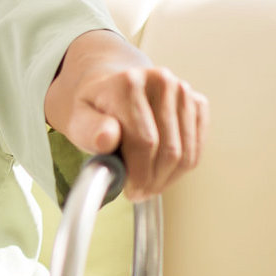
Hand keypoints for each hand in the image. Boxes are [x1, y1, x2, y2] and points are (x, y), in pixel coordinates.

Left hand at [46, 29, 208, 200]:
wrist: (109, 88)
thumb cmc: (93, 109)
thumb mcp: (77, 119)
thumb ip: (88, 130)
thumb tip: (107, 139)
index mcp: (128, 83)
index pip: (144, 140)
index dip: (139, 172)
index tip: (130, 191)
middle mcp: (161, 81)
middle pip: (169, 149)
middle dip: (154, 180)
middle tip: (139, 194)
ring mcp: (183, 91)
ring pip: (187, 152)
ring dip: (168, 178)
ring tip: (148, 185)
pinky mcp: (197, 102)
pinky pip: (197, 147)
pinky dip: (181, 167)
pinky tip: (160, 171)